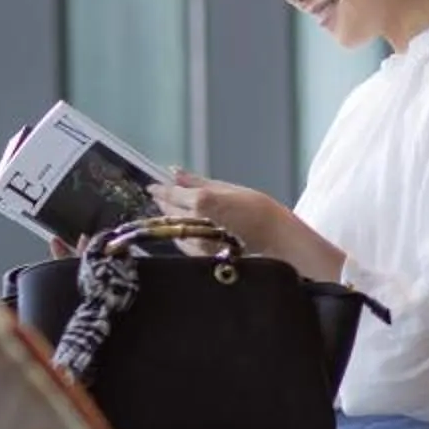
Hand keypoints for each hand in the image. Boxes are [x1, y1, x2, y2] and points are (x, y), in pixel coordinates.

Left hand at [150, 170, 291, 256]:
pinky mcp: (201, 256)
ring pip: (173, 228)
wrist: (276, 239)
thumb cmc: (259, 212)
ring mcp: (197, 242)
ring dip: (171, 218)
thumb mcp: (229, 189)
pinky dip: (181, 233)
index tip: (152, 186)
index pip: (171, 194)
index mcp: (202, 202)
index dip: (160, 190)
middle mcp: (196, 223)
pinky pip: (182, 242)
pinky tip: (190, 226)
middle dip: (164, 202)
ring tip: (178, 209)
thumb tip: (176, 173)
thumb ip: (198, 182)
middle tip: (164, 195)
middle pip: (168, 211)